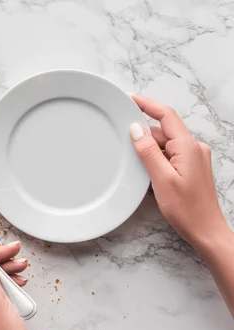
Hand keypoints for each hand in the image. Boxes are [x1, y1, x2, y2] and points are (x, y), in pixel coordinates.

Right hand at [129, 95, 226, 249]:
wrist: (206, 231)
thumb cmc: (187, 209)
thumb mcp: (161, 179)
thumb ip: (148, 151)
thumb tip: (135, 128)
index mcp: (187, 146)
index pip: (166, 115)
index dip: (147, 104)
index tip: (129, 98)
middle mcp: (193, 148)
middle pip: (164, 130)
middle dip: (143, 132)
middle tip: (122, 137)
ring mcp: (193, 158)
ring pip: (165, 143)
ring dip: (149, 148)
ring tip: (134, 162)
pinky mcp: (191, 167)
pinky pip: (169, 154)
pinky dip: (156, 157)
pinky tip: (147, 170)